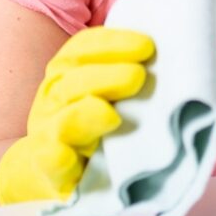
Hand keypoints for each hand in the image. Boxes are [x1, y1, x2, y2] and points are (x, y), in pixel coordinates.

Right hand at [0, 27, 154, 203]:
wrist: (50, 170)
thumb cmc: (90, 119)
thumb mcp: (103, 87)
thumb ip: (126, 68)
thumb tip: (167, 51)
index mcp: (67, 72)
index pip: (82, 49)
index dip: (112, 44)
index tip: (146, 46)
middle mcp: (54, 99)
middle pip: (74, 82)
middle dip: (107, 77)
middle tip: (138, 77)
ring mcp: (49, 135)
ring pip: (64, 121)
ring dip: (87, 115)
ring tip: (111, 116)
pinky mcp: (50, 171)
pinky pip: (50, 162)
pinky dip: (57, 157)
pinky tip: (70, 156)